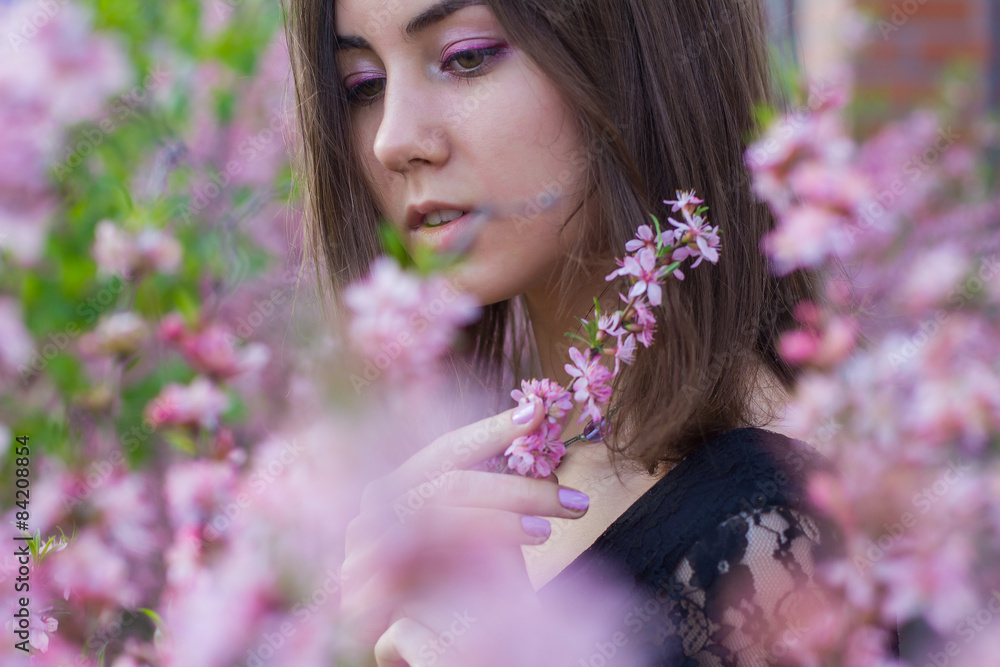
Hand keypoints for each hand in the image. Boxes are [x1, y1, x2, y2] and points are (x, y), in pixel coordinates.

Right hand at [339, 398, 590, 648]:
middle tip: (577, 501)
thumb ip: (502, 492)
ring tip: (548, 534)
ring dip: (500, 523)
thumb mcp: (486, 532)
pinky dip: (467, 562)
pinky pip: (417, 569)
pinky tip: (511, 568)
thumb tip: (543, 439)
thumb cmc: (458, 582)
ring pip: (439, 517)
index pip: (449, 448)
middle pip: (451, 483)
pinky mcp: (360, 592)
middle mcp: (377, 504)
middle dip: (519, 488)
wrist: (422, 645)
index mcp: (405, 482)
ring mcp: (362, 545)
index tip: (540, 412)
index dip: (493, 428)